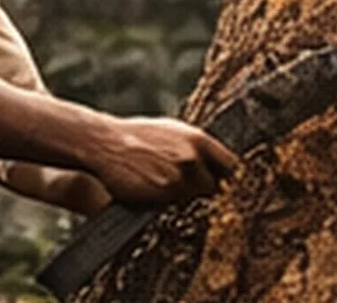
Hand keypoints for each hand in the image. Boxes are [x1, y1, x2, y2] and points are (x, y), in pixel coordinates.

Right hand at [89, 117, 239, 205]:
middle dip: (205, 188)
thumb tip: (215, 162)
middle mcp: (194, 158)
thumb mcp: (172, 132)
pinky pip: (176, 205)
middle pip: (216, 186)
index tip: (223, 183)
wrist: (105, 143)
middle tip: (186, 185)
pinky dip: (169, 202)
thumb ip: (195, 147)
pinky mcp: (164, 194)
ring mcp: (180, 178)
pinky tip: (154, 190)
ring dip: (185, 196)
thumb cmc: (137, 137)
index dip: (227, 177)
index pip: (231, 166)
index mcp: (199, 140)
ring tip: (163, 183)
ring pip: (195, 197)